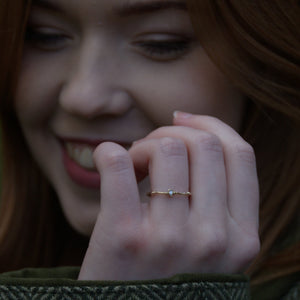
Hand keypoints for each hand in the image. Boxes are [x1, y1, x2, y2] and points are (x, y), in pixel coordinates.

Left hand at [78, 113, 259, 279]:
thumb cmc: (168, 276)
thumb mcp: (211, 247)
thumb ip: (217, 201)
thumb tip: (193, 130)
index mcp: (242, 238)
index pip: (240, 154)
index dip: (212, 126)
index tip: (184, 121)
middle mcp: (214, 239)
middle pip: (203, 144)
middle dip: (172, 134)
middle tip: (151, 150)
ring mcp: (170, 239)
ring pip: (166, 148)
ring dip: (144, 145)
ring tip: (134, 166)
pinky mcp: (126, 237)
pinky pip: (118, 164)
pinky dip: (109, 152)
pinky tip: (107, 160)